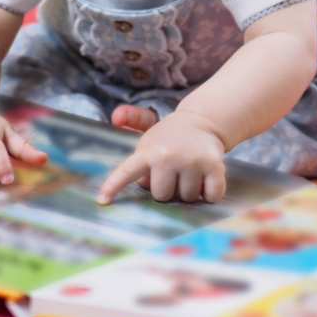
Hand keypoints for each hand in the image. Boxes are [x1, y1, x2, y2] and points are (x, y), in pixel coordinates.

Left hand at [97, 111, 226, 204]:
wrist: (202, 121)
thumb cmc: (170, 137)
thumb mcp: (148, 135)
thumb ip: (131, 136)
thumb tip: (117, 116)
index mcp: (147, 152)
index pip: (127, 171)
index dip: (113, 186)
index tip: (102, 201)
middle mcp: (168, 156)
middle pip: (162, 195)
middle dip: (168, 189)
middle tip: (173, 173)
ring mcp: (191, 161)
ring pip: (187, 197)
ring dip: (189, 190)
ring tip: (189, 172)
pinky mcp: (214, 165)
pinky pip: (211, 195)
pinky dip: (211, 193)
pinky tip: (206, 178)